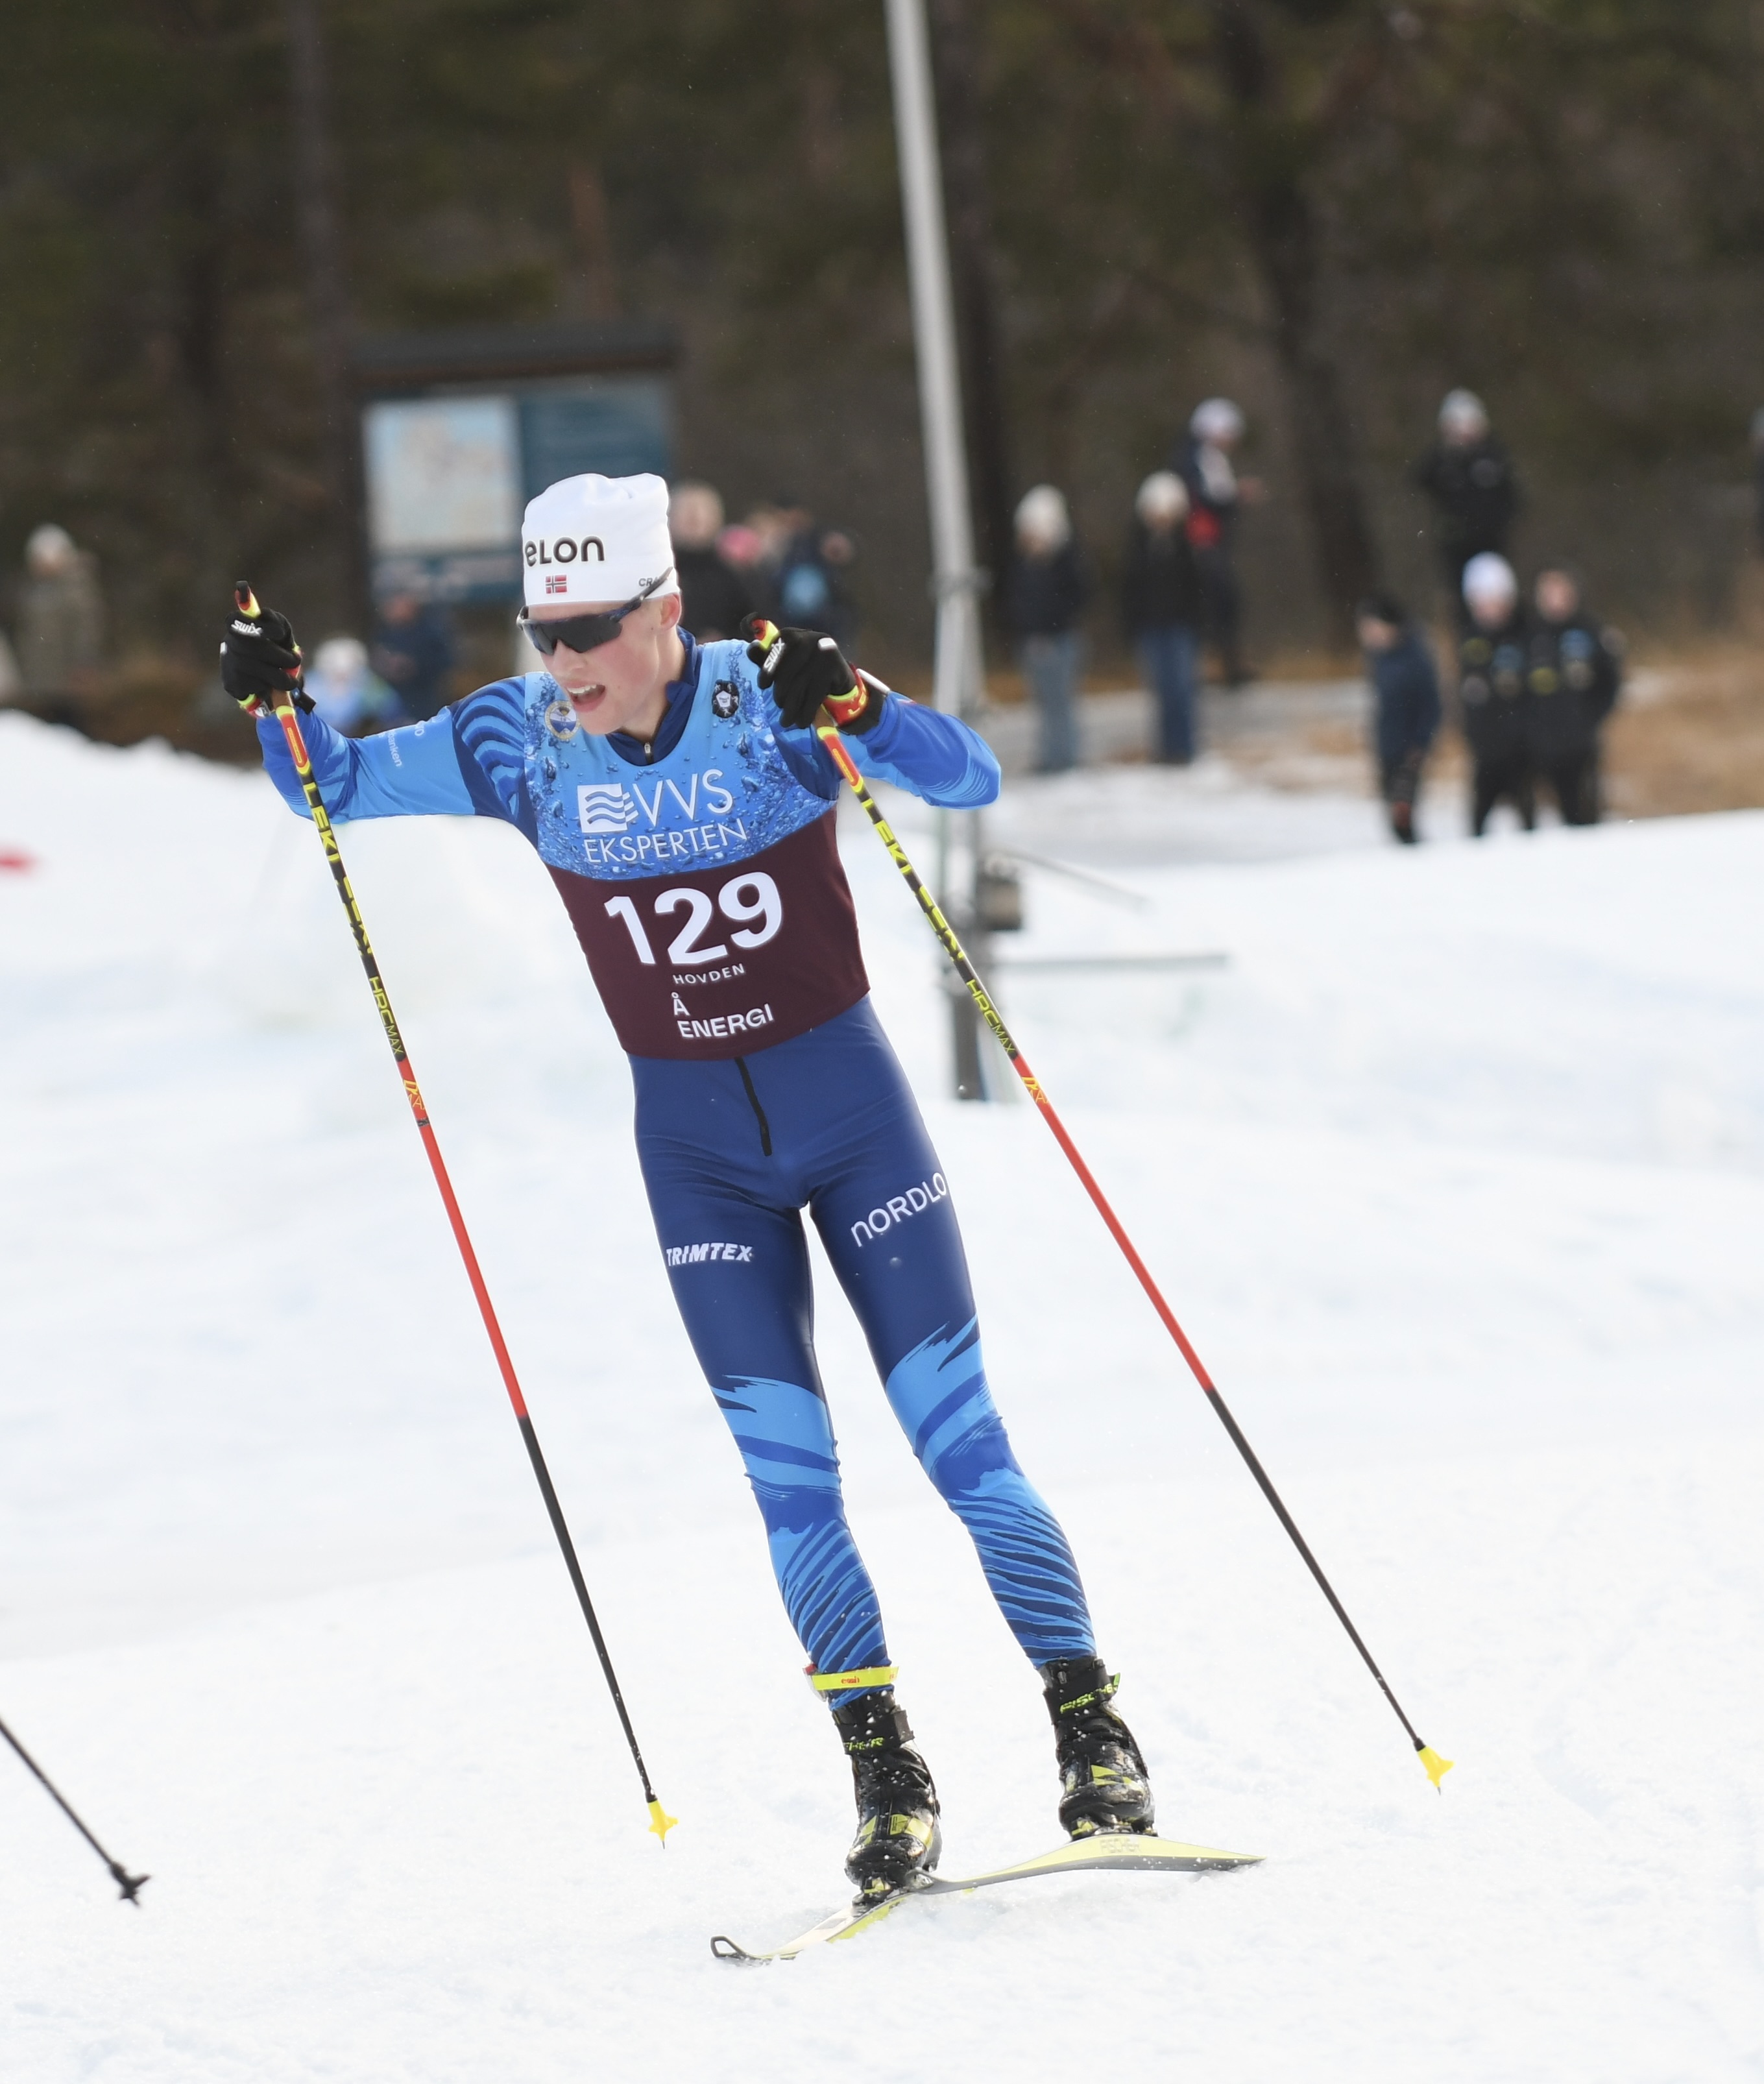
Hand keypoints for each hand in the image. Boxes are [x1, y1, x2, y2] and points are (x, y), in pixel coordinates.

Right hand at [221, 584, 306, 708]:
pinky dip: (269, 687)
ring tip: (290, 679)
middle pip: (256, 649)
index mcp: (236, 624)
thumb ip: (275, 620)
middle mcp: (229, 642)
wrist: (265, 675)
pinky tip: (268, 683)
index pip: (237, 620)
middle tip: (296, 661)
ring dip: (282, 677)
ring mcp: (228, 663)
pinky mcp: (231, 684)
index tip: (280, 633)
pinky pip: (256, 686)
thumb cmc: (274, 645)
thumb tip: (263, 614)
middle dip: (282, 658)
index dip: (259, 626)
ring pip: (259, 671)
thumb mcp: (279, 630)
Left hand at [743, 618, 883, 733]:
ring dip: (792, 708)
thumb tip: (751, 649)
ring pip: (800, 685)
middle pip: (787, 670)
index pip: (776, 648)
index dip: (768, 668)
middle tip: (780, 707)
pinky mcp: (835, 667)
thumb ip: (768, 659)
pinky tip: (801, 722)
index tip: (763, 686)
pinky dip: (806, 711)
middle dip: (781, 693)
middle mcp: (810, 638)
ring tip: (787, 721)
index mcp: (793, 635)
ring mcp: (824, 652)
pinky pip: (815, 694)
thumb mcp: (785, 665)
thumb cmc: (805, 672)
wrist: (839, 681)